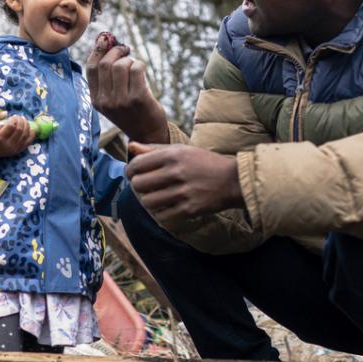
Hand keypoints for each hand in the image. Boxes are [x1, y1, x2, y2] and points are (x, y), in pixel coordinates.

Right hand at [0, 114, 33, 158]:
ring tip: (24, 120)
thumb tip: (6, 113)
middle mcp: (8, 145)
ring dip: (27, 125)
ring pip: (25, 135)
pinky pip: (28, 142)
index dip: (14, 119)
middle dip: (21, 121)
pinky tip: (30, 128)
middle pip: (20, 130)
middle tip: (19, 117)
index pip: (11, 126)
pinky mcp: (19, 151)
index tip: (12, 117)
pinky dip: (31, 134)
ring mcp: (14, 148)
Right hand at [86, 32, 168, 143]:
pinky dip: (140, 64)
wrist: (147, 134)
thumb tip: (103, 41)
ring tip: (134, 66)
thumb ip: (106, 77)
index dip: (98, 50)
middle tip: (125, 50)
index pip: (91, 68)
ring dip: (130, 59)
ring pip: (121, 65)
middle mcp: (106, 101)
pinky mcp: (138, 98)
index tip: (105, 40)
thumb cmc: (130, 112)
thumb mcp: (111, 99)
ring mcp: (121, 101)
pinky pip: (136, 69)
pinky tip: (141, 70)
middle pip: (106, 64)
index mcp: (96, 100)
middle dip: (117, 51)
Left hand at [125, 143, 244, 222]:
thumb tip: (130, 146)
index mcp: (173, 155)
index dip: (130, 171)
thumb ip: (154, 149)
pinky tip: (166, 206)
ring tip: (154, 197)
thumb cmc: (203, 163)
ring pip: (148, 202)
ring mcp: (183, 192)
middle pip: (139, 184)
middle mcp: (177, 172)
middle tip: (144, 187)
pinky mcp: (189, 209)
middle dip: (137, 186)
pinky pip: (162, 215)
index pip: (137, 165)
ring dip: (148, 200)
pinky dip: (160, 212)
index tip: (133, 174)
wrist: (232, 180)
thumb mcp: (181, 150)